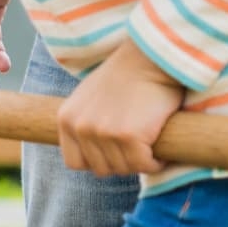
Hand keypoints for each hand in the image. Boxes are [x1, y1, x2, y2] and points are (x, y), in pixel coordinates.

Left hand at [56, 39, 185, 176]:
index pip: (75, 163)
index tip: (116, 150)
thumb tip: (94, 152)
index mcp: (66, 119)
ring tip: (150, 141)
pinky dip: (157, 161)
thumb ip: (86, 122)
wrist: (150, 57)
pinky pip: (144, 165)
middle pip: (101, 169)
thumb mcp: (91, 98)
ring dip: (141, 161)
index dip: (98, 160)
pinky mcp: (127, 135)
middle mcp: (79, 127)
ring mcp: (101, 132)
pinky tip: (160, 144)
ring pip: (124, 168)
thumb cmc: (127, 77)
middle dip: (122, 161)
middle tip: (139, 145)